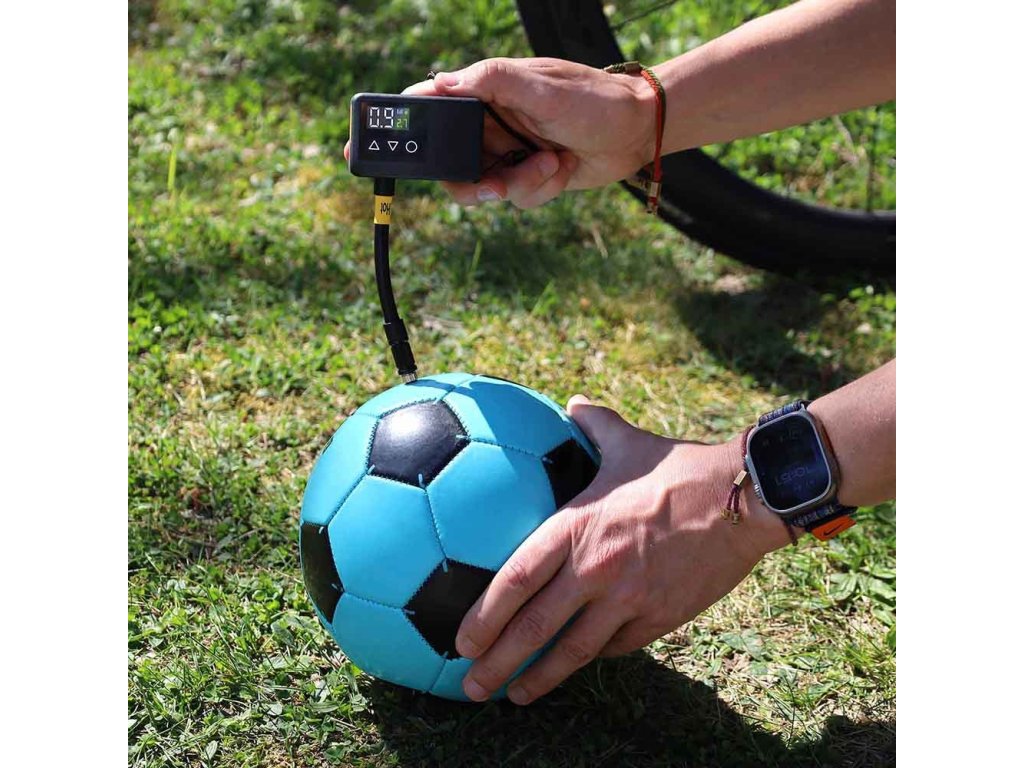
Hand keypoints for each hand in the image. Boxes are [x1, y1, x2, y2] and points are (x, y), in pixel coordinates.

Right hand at [343, 57, 655, 207]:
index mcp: (482, 92)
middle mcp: (487, 123)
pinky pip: (512, 198)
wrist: (636, 133)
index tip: (361, 151)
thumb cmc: (593, 100)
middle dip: (474, 180)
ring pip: (479, 188)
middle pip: (447, 163)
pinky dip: (537, 189)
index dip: (393, 129)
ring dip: (515, 185)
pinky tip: (561, 166)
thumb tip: (441, 82)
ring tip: (548, 164)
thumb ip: (491, 82)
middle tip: (498, 182)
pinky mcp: (524, 176)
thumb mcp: (541, 86)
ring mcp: (505, 152)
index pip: (426, 108)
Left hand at [455, 395, 794, 704]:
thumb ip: (593, 424)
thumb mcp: (628, 441)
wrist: (744, 499)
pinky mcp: (660, 616)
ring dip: (540, 677)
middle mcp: (596, 568)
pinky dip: (593, 655)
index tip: (461, 640)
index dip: (484, 615)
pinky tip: (575, 663)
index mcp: (578, 527)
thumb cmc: (680, 468)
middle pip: (534, 626)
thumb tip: (573, 402)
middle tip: (471, 686)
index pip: (516, 579)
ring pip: (574, 650)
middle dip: (497, 661)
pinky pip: (618, 645)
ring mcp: (629, 598)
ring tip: (514, 695)